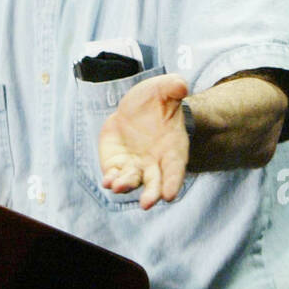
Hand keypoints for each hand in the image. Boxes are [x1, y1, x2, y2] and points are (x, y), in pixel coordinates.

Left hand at [98, 73, 189, 209]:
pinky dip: (111, 179)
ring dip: (126, 185)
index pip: (175, 169)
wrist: (136, 109)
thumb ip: (173, 87)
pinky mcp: (117, 164)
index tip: (171, 195)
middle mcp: (155, 162)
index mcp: (173, 148)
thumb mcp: (164, 89)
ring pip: (132, 180)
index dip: (174, 181)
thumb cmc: (157, 101)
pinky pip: (114, 174)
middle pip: (155, 183)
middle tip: (147, 203)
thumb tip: (181, 85)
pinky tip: (107, 181)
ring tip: (118, 187)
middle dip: (151, 193)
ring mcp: (135, 165)